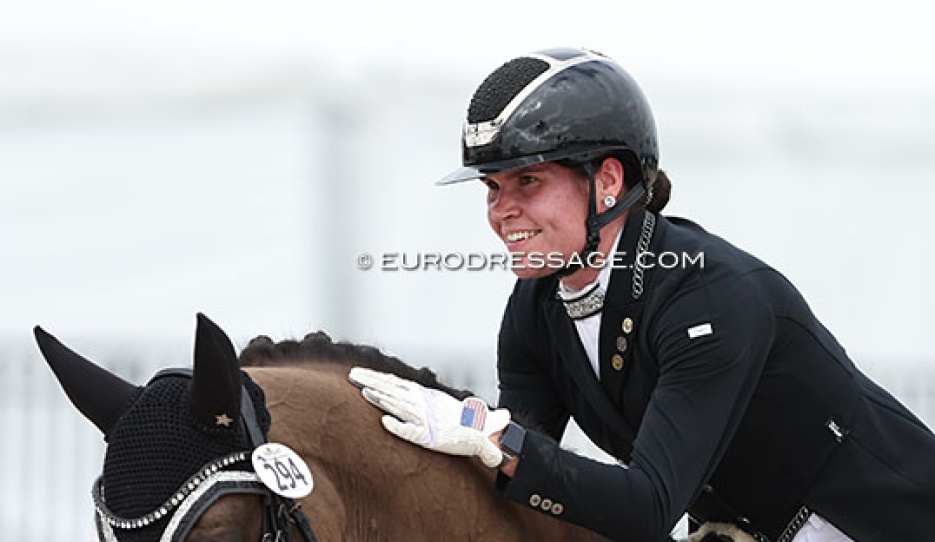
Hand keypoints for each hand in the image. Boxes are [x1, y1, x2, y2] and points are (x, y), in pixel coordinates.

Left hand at [348, 367, 510, 467]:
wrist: (479, 432)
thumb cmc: (459, 419)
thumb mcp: (438, 402)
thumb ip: (421, 397)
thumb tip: (404, 389)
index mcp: (424, 395)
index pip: (395, 383)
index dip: (377, 378)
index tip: (361, 373)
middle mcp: (423, 404)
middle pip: (392, 390)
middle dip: (371, 382)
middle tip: (353, 375)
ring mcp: (425, 419)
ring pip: (399, 406)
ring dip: (381, 399)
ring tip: (364, 392)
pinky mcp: (430, 436)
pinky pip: (411, 431)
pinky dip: (398, 426)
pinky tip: (385, 422)